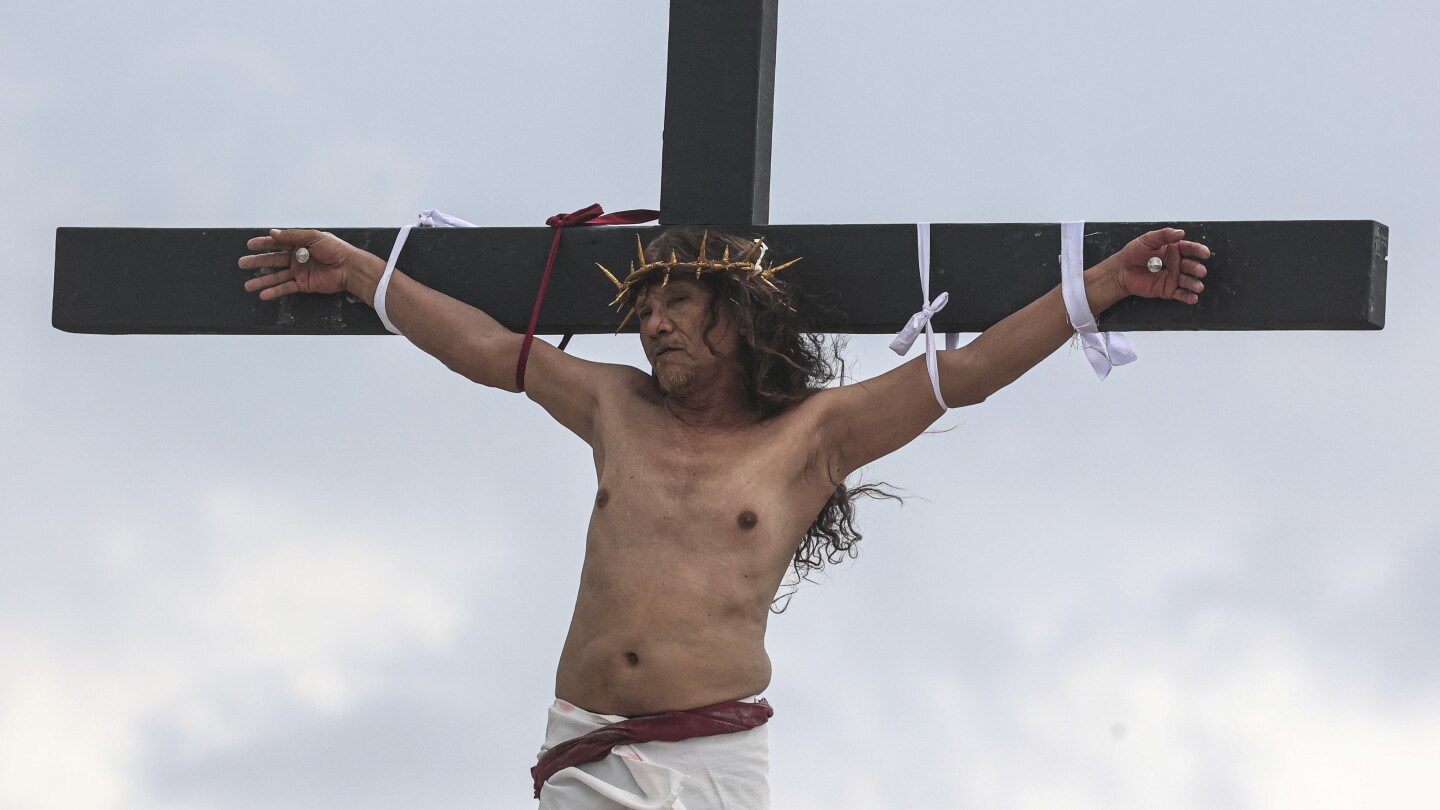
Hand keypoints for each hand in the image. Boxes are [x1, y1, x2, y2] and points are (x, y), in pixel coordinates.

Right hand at [238, 229, 370, 300]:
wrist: (349, 268)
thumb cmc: (335, 249)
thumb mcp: (313, 237)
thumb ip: (293, 236)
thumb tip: (272, 233)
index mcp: (300, 244)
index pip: (277, 243)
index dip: (263, 244)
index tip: (249, 244)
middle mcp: (297, 258)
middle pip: (273, 260)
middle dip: (257, 261)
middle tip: (242, 263)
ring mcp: (299, 272)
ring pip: (276, 276)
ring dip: (262, 280)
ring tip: (247, 285)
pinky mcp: (304, 285)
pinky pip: (286, 288)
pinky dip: (274, 291)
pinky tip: (263, 294)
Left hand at [1113, 227, 1210, 304]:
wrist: (1121, 270)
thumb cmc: (1134, 253)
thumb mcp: (1148, 240)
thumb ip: (1163, 235)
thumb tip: (1180, 232)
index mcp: (1174, 249)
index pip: (1189, 249)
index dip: (1198, 250)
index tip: (1205, 253)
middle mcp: (1177, 264)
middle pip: (1191, 265)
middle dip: (1197, 268)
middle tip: (1200, 271)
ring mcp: (1174, 277)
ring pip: (1188, 281)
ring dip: (1195, 284)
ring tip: (1198, 287)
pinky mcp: (1168, 290)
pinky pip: (1180, 294)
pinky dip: (1188, 296)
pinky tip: (1193, 298)